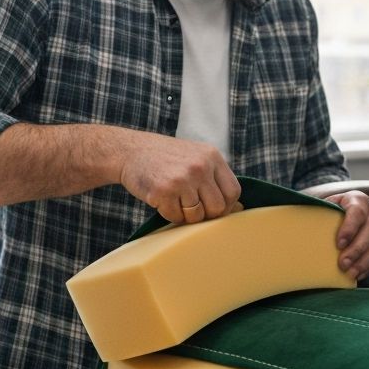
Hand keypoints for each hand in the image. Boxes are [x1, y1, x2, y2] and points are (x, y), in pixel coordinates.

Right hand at [117, 133, 240, 224]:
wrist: (129, 150)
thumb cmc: (165, 158)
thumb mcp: (196, 157)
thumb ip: (216, 179)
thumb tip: (238, 209)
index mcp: (212, 156)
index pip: (233, 192)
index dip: (226, 206)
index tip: (212, 208)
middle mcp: (200, 166)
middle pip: (217, 208)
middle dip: (205, 214)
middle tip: (190, 207)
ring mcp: (182, 179)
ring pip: (197, 216)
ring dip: (185, 215)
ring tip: (174, 200)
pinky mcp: (164, 191)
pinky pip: (176, 217)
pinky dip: (169, 214)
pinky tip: (162, 200)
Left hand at [322, 190, 368, 280]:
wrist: (336, 217)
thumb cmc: (325, 213)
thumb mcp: (321, 207)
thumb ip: (314, 211)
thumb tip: (295, 222)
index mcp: (357, 200)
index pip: (358, 211)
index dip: (350, 228)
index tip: (338, 244)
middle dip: (356, 249)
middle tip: (342, 264)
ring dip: (363, 262)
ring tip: (349, 274)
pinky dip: (368, 268)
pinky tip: (357, 276)